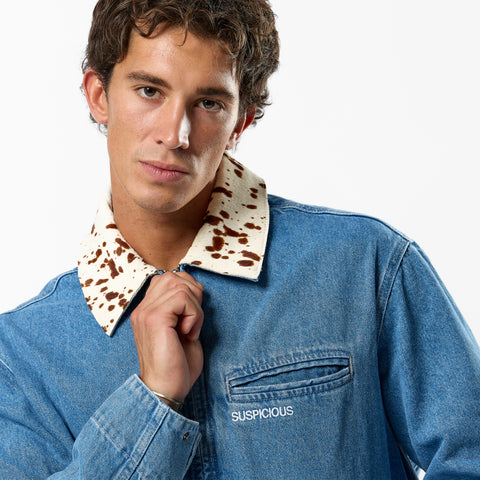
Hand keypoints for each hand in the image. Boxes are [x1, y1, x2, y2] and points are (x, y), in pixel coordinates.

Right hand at [130, 271, 203, 405]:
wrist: (165, 390)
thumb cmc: (178, 365)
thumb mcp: (182, 328)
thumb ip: (183, 307)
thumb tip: (195, 288)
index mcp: (147, 310)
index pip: (168, 278)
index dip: (188, 290)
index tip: (192, 316)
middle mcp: (143, 308)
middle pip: (175, 277)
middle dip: (193, 296)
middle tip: (193, 322)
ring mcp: (146, 312)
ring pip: (181, 285)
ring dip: (195, 308)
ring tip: (190, 330)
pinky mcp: (155, 318)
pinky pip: (182, 298)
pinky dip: (194, 314)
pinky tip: (189, 333)